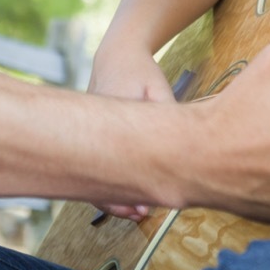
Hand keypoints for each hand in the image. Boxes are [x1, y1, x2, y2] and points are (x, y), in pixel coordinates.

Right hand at [87, 43, 175, 220]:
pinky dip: (110, 181)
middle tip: (140, 213)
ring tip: (137, 209)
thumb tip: (182, 151)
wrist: (117, 56)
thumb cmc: (140, 72)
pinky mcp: (91, 138)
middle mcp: (91, 130)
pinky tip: (130, 191)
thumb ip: (168, 117)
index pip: (109, 166)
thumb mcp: (159, 90)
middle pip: (94, 178)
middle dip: (115, 201)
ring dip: (112, 193)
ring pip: (93, 175)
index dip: (122, 194)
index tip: (141, 208)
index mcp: (106, 120)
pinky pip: (96, 165)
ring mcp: (87, 135)